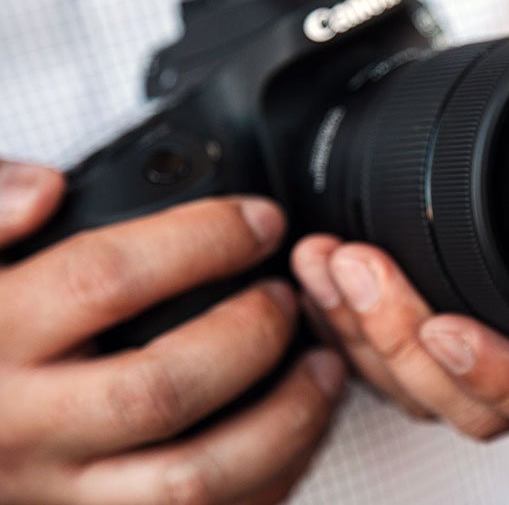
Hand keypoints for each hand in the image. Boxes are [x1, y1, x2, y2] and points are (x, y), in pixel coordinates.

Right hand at [0, 159, 345, 504]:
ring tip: (322, 367)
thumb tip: (44, 190)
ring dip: (282, 421)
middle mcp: (23, 427)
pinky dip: (269, 481)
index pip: (106, 280)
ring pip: (192, 479)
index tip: (259, 222)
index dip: (204, 241)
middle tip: (287, 297)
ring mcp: (61, 493)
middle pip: (163, 388)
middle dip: (251, 334)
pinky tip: (296, 433)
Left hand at [291, 0, 508, 440]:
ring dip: (360, 337)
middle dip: (399, 341)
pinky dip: (348, 333)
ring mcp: (499, 365)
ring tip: (322, 260)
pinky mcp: (450, 352)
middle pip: (474, 409)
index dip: (505, 377)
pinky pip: (394, 373)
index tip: (447, 328)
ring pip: (422, 396)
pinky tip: (318, 276)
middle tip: (354, 265)